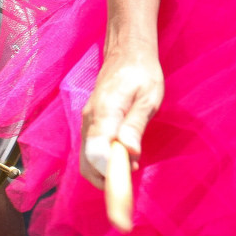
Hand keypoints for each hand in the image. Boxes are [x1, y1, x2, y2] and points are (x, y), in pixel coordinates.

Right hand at [80, 48, 163, 185]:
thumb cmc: (142, 72)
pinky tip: (122, 160)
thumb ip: (136, 125)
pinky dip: (102, 163)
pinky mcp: (90, 123)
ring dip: (104, 173)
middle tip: (131, 183)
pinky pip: (90, 150)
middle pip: (87, 163)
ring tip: (129, 172)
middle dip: (106, 181)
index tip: (128, 184)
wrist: (126, 51)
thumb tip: (130, 153)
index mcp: (105, 113)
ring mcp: (87, 122)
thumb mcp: (148, 97)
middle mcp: (90, 121)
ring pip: (86, 159)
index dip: (110, 174)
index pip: (97, 153)